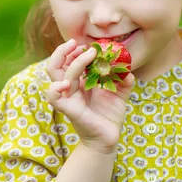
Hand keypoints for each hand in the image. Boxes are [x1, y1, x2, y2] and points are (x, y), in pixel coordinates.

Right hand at [45, 39, 134, 153]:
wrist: (108, 138)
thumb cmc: (110, 115)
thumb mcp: (120, 93)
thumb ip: (124, 79)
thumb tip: (127, 70)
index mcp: (80, 81)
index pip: (69, 60)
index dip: (75, 50)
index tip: (89, 45)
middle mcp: (71, 87)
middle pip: (56, 64)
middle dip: (63, 51)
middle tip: (76, 43)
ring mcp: (68, 97)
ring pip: (56, 75)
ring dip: (68, 61)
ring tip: (86, 54)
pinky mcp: (69, 109)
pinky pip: (54, 98)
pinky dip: (55, 89)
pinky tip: (66, 84)